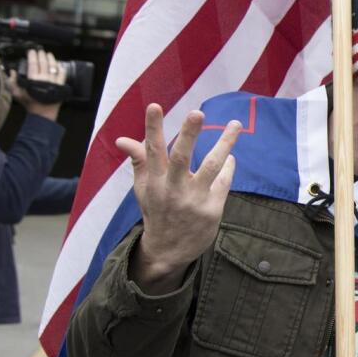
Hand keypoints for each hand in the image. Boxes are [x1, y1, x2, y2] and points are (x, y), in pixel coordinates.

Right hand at [6, 49, 65, 120]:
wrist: (43, 113)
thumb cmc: (30, 104)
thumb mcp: (17, 93)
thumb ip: (12, 82)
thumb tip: (11, 72)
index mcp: (33, 80)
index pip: (33, 64)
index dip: (32, 56)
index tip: (31, 51)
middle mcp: (44, 79)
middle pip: (44, 63)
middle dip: (41, 55)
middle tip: (40, 50)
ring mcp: (54, 82)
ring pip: (53, 67)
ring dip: (51, 59)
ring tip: (49, 54)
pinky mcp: (61, 86)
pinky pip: (62, 74)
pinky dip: (61, 68)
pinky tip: (59, 64)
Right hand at [116, 104, 240, 291]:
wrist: (168, 250)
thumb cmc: (157, 211)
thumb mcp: (144, 188)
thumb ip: (139, 161)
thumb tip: (122, 139)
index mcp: (154, 181)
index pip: (152, 150)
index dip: (152, 128)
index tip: (154, 106)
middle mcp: (173, 189)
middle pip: (182, 158)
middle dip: (189, 135)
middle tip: (196, 112)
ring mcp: (194, 199)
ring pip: (212, 167)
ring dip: (225, 144)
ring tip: (235, 123)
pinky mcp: (212, 209)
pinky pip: (223, 181)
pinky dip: (228, 167)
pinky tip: (230, 155)